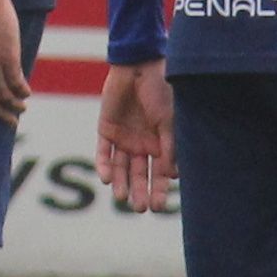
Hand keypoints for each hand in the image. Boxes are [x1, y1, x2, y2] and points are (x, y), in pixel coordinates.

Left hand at [96, 60, 174, 213]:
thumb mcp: (169, 121)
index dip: (159, 190)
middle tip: (141, 209)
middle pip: (139, 174)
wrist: (138, 67)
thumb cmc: (160, 92)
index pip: (159, 173)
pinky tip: (105, 179)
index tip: (159, 208)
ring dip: (121, 184)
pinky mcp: (106, 130)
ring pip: (120, 168)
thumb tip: (172, 176)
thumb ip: (169, 147)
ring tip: (122, 198)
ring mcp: (124, 138)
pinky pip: (103, 153)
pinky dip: (104, 166)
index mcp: (161, 144)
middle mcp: (142, 144)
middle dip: (140, 191)